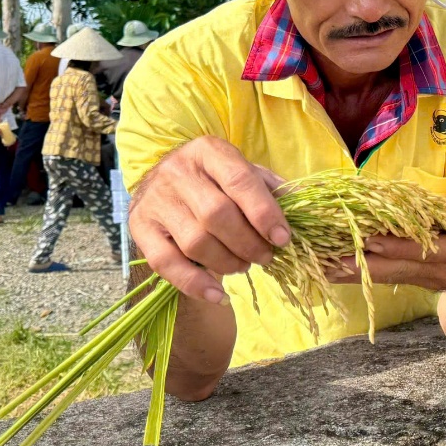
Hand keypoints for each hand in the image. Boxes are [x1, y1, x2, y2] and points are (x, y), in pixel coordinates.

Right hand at [127, 135, 290, 304]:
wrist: (162, 181)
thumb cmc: (214, 180)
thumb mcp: (243, 171)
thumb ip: (272, 189)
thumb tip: (306, 207)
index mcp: (209, 151)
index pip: (240, 181)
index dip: (264, 213)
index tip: (283, 238)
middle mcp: (177, 172)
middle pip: (217, 215)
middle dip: (248, 243)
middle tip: (266, 256)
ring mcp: (156, 201)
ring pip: (196, 241)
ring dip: (228, 262)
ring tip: (244, 265)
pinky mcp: (140, 227)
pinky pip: (166, 263)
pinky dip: (195, 284)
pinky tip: (218, 294)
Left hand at [325, 191, 445, 300]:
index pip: (423, 250)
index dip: (397, 245)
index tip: (370, 237)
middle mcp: (435, 271)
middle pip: (392, 267)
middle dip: (359, 262)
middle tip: (326, 255)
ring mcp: (420, 278)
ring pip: (381, 275)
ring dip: (349, 271)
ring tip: (317, 263)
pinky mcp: (410, 279)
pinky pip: (381, 275)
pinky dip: (356, 272)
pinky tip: (329, 267)